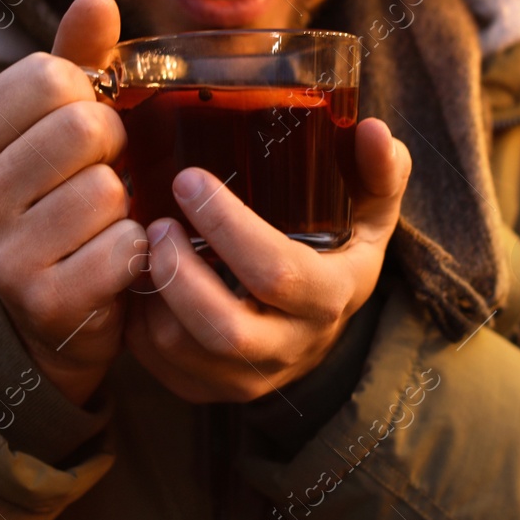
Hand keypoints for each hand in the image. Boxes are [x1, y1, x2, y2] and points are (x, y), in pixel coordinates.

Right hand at [0, 0, 144, 408]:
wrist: (53, 313)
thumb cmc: (61, 198)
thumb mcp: (62, 123)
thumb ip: (80, 59)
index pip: (50, 75)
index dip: (89, 97)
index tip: (81, 129)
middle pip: (82, 127)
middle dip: (115, 149)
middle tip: (101, 177)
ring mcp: (0, 253)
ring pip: (107, 190)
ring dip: (125, 206)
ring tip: (103, 224)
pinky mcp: (42, 301)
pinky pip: (124, 247)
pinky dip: (136, 252)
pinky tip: (114, 263)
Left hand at [125, 118, 410, 402]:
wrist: (323, 326)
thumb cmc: (340, 250)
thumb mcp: (372, 210)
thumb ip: (381, 168)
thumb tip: (371, 128)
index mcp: (332, 296)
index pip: (277, 272)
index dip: (227, 226)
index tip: (189, 180)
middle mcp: (292, 347)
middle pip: (225, 328)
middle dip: (179, 271)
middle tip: (156, 222)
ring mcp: (250, 377)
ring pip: (181, 349)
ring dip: (151, 294)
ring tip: (144, 244)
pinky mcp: (210, 390)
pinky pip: (159, 364)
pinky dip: (138, 320)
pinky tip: (141, 278)